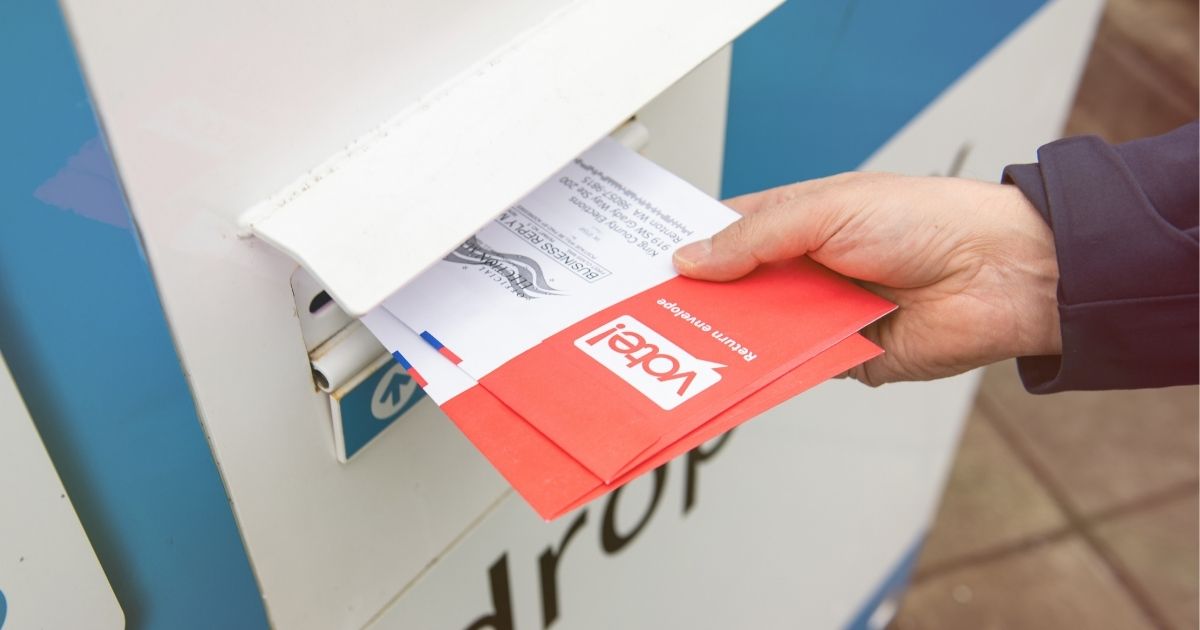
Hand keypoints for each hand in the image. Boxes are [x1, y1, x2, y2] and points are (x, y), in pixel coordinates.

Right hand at [673, 172, 1061, 385]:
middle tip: (652, 315)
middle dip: (700, 302)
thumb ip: (755, 239)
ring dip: (728, 339)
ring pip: (758, 333)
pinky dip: (767, 372)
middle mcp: (807, 268)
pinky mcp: (842, 357)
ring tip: (679, 347)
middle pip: (736, 290)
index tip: (648, 265)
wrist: (999, 274)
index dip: (690, 247)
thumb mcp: (826, 211)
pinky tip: (735, 374)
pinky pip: (792, 368)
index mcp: (800, 221)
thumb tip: (693, 259)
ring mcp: (822, 314)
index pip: (728, 233)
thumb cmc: (929, 220)